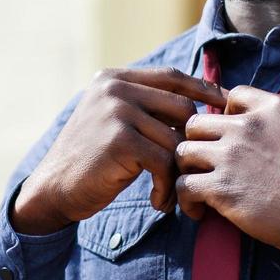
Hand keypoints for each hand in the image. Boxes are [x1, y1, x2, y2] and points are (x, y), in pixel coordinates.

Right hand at [11, 68, 229, 234]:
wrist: (53, 189)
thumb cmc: (91, 161)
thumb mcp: (114, 122)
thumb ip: (144, 107)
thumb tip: (198, 104)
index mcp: (114, 78)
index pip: (172, 77)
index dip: (203, 89)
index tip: (226, 105)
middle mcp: (115, 88)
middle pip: (181, 106)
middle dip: (193, 140)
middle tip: (192, 169)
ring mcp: (117, 112)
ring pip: (175, 138)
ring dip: (178, 172)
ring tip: (170, 194)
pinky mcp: (120, 140)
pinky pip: (164, 161)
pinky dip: (167, 186)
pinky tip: (158, 202)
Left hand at [174, 85, 279, 279]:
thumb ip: (275, 124)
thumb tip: (253, 133)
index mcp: (271, 107)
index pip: (232, 96)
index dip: (224, 117)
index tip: (229, 139)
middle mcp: (246, 125)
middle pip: (196, 123)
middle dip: (197, 143)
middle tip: (204, 166)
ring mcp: (230, 154)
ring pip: (183, 152)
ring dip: (187, 170)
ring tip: (198, 189)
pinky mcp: (220, 186)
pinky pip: (183, 185)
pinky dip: (186, 199)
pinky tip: (199, 210)